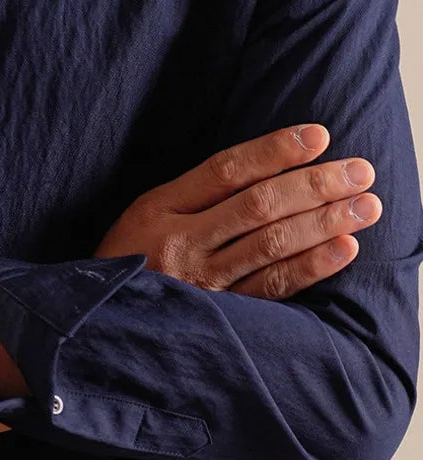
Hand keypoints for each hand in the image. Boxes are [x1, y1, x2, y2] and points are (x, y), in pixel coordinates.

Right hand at [92, 123, 381, 297]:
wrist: (92, 323)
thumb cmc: (128, 262)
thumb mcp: (145, 216)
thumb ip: (196, 195)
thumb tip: (268, 166)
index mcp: (159, 209)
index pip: (225, 171)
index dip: (274, 151)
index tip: (319, 136)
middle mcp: (178, 244)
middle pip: (257, 206)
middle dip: (314, 185)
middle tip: (360, 171)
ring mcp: (198, 283)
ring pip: (270, 245)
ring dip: (324, 222)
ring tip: (366, 205)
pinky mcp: (216, 319)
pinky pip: (270, 289)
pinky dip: (310, 267)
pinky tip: (343, 249)